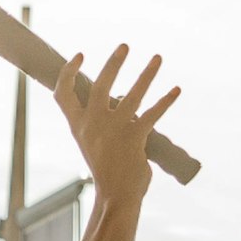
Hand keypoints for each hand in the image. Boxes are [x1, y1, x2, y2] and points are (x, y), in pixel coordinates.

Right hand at [51, 45, 178, 198]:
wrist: (116, 195)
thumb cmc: (106, 167)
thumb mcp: (91, 141)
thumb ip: (99, 119)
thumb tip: (118, 96)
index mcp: (78, 126)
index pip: (63, 94)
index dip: (69, 72)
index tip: (80, 55)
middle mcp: (93, 125)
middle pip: (100, 86)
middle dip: (114, 63)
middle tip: (125, 46)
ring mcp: (114, 131)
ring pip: (133, 95)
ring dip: (147, 74)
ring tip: (158, 58)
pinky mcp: (135, 138)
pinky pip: (154, 114)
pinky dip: (167, 100)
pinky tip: (177, 90)